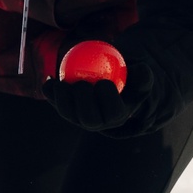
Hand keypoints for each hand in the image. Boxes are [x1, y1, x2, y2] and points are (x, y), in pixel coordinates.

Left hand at [44, 39, 159, 134]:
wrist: (111, 77)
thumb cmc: (128, 75)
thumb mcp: (141, 74)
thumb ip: (144, 75)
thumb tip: (142, 69)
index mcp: (117, 117)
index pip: (113, 114)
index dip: (107, 102)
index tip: (104, 83)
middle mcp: (96, 122)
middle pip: (88, 119)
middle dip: (83, 104)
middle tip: (81, 84)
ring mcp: (77, 117)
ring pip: (67, 113)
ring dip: (62, 99)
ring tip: (60, 82)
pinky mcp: (64, 107)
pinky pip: (54, 100)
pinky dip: (50, 90)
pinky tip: (49, 78)